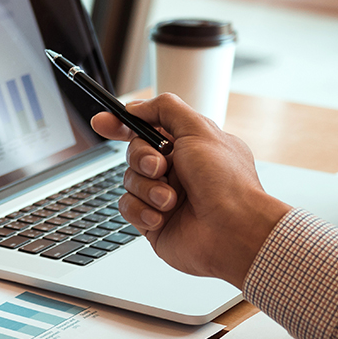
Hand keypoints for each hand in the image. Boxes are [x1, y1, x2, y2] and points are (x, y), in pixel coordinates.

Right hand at [90, 95, 290, 288]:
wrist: (235, 231)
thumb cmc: (227, 183)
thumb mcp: (199, 129)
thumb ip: (166, 109)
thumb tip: (137, 107)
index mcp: (189, 146)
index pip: (148, 128)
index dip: (123, 124)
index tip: (102, 121)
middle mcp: (177, 170)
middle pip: (134, 152)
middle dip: (141, 157)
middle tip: (159, 167)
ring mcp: (164, 196)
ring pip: (129, 180)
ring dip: (147, 188)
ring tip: (171, 199)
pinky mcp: (154, 222)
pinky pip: (127, 208)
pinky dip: (142, 210)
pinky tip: (162, 216)